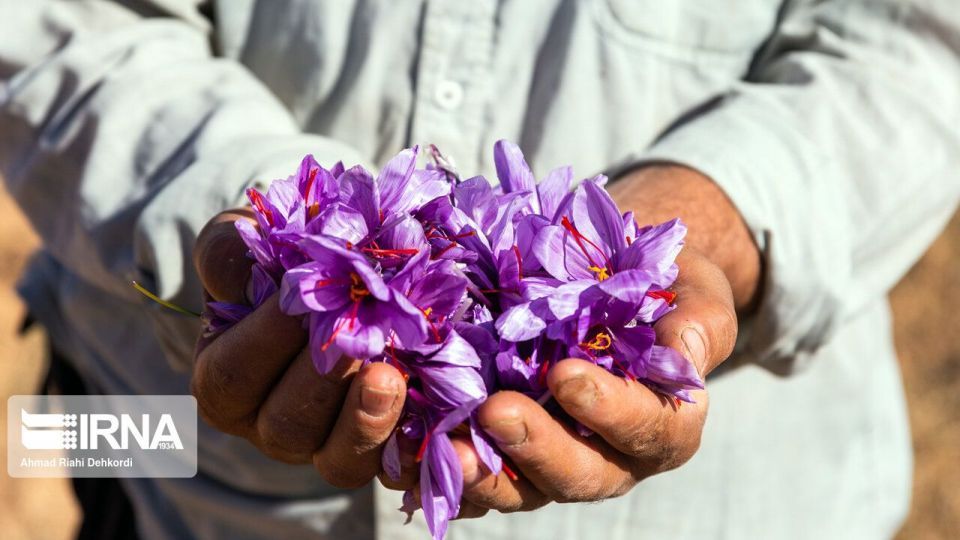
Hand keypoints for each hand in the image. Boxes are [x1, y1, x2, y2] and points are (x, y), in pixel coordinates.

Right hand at [191, 208, 406, 487]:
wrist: (347, 274)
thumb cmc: (282, 257)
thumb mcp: (241, 244)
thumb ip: (228, 254)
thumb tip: (243, 268)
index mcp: (226, 382)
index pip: (232, 376)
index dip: (263, 341)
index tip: (296, 298)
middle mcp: (272, 424)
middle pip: (286, 426)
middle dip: (321, 381)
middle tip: (354, 339)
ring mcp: (329, 445)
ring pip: (340, 460)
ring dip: (366, 420)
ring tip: (389, 376)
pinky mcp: (384, 452)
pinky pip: (396, 468)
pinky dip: (414, 446)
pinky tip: (433, 418)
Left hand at [449, 248, 735, 516]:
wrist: (616, 288)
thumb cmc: (661, 288)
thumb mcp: (693, 292)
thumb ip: (697, 322)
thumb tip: (684, 351)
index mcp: (665, 424)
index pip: (647, 428)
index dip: (610, 410)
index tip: (566, 374)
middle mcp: (611, 456)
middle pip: (579, 473)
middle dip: (535, 448)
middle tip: (495, 411)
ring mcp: (554, 460)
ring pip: (520, 489)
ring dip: (480, 472)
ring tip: (443, 445)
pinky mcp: (508, 455)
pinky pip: (476, 475)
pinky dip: (441, 466)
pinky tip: (408, 444)